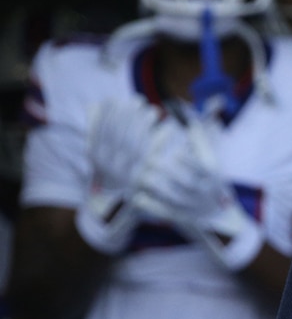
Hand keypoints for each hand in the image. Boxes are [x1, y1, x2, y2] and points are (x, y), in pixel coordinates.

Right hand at [76, 97, 162, 253]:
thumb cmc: (107, 181)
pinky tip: (168, 130)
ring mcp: (126, 178)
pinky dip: (160, 144)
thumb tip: (95, 106)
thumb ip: (98, 134)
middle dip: (127, 118)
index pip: (100, 134)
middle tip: (137, 101)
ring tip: (152, 111)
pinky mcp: (144, 185)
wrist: (108, 218)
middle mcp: (109, 170)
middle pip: (118, 140)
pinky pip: (153, 161)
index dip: (107, 116)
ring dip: (144, 128)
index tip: (115, 100)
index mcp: (96, 160)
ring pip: (136, 149)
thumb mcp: (99, 159)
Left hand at [131, 116, 263, 271]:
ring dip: (156, 186)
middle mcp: (205, 192)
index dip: (187, 161)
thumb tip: (187, 117)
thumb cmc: (211, 181)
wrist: (220, 216)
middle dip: (166, 171)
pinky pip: (165, 212)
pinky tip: (138, 197)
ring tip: (142, 176)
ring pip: (174, 197)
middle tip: (148, 160)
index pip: (201, 168)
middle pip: (186, 182)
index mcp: (213, 175)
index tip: (172, 152)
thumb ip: (200, 141)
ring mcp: (193, 207)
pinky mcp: (181, 218)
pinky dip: (151, 206)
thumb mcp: (211, 160)